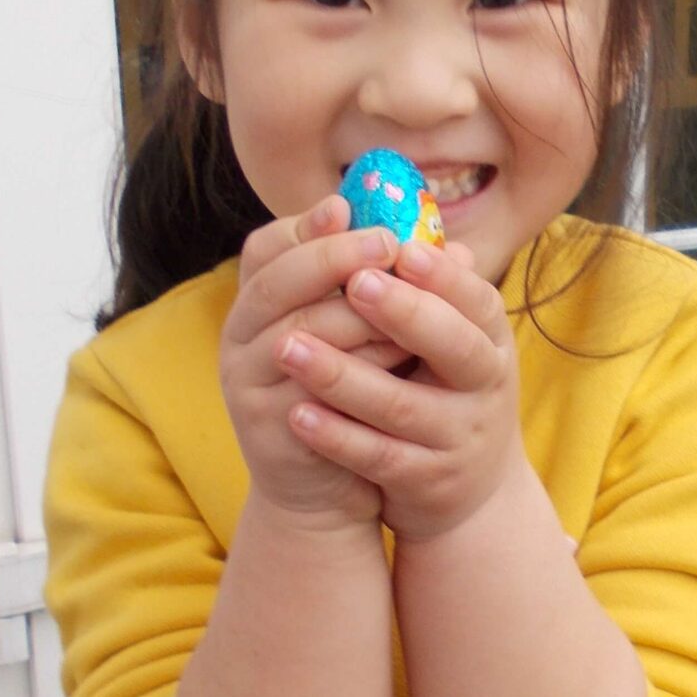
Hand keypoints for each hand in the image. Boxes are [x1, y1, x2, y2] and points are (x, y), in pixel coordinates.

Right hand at [220, 195, 411, 530]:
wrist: (326, 489)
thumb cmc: (354, 397)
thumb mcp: (371, 337)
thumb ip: (395, 291)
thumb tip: (457, 248)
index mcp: (259, 305)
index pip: (266, 247)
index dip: (307, 225)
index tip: (350, 207)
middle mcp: (239, 337)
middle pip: (274, 281)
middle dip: (333, 257)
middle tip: (385, 245)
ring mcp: (247, 383)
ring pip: (295, 331)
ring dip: (354, 311)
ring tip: (403, 296)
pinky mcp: (267, 427)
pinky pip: (309, 387)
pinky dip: (358, 366)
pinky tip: (399, 355)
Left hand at [276, 238, 522, 541]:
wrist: (474, 493)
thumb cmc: (450, 393)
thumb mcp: (454, 343)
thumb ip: (430, 292)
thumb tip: (407, 222)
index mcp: (491, 342)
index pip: (478, 301)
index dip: (442, 276)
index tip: (400, 246)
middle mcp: (486, 388)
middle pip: (455, 349)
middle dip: (404, 314)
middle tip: (355, 283)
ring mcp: (459, 438)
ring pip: (401, 407)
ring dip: (343, 376)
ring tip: (286, 346)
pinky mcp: (427, 481)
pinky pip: (377, 457)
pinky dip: (336, 436)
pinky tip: (295, 413)